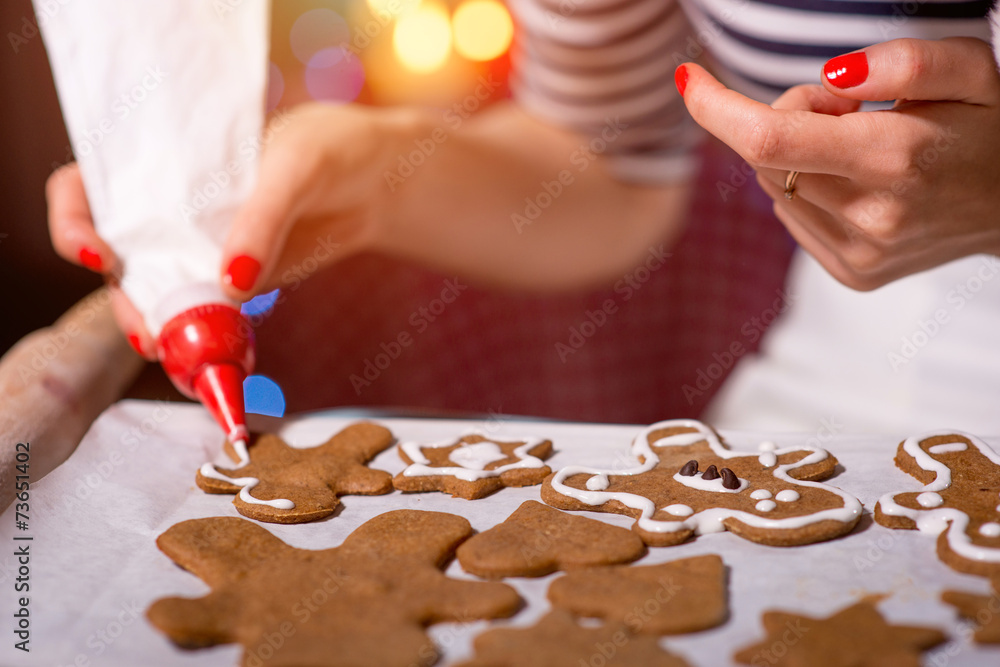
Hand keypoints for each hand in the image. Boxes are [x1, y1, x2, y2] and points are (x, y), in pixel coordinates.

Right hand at [47, 103, 399, 353]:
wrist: (377, 184)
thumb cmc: (333, 150)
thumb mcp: (298, 167)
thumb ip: (263, 218)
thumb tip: (231, 283)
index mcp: (164, 161)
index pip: (86, 188)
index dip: (73, 221)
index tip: (101, 254)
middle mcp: (168, 208)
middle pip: (117, 258)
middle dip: (124, 300)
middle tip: (150, 334)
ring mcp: (197, 249)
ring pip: (155, 294)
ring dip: (159, 328)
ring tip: (179, 355)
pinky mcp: (230, 281)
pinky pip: (202, 312)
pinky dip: (200, 337)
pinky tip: (211, 358)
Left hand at [678, 37, 999, 289]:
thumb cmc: (990, 128)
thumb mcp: (970, 71)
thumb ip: (905, 61)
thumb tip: (830, 78)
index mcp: (893, 156)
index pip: (767, 137)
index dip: (715, 107)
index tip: (689, 78)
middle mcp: (871, 215)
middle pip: (764, 158)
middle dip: (788, 119)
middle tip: (850, 111)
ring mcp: (861, 253)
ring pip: (773, 189)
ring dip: (798, 158)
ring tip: (863, 150)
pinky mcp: (853, 274)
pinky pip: (791, 218)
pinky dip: (808, 192)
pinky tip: (860, 185)